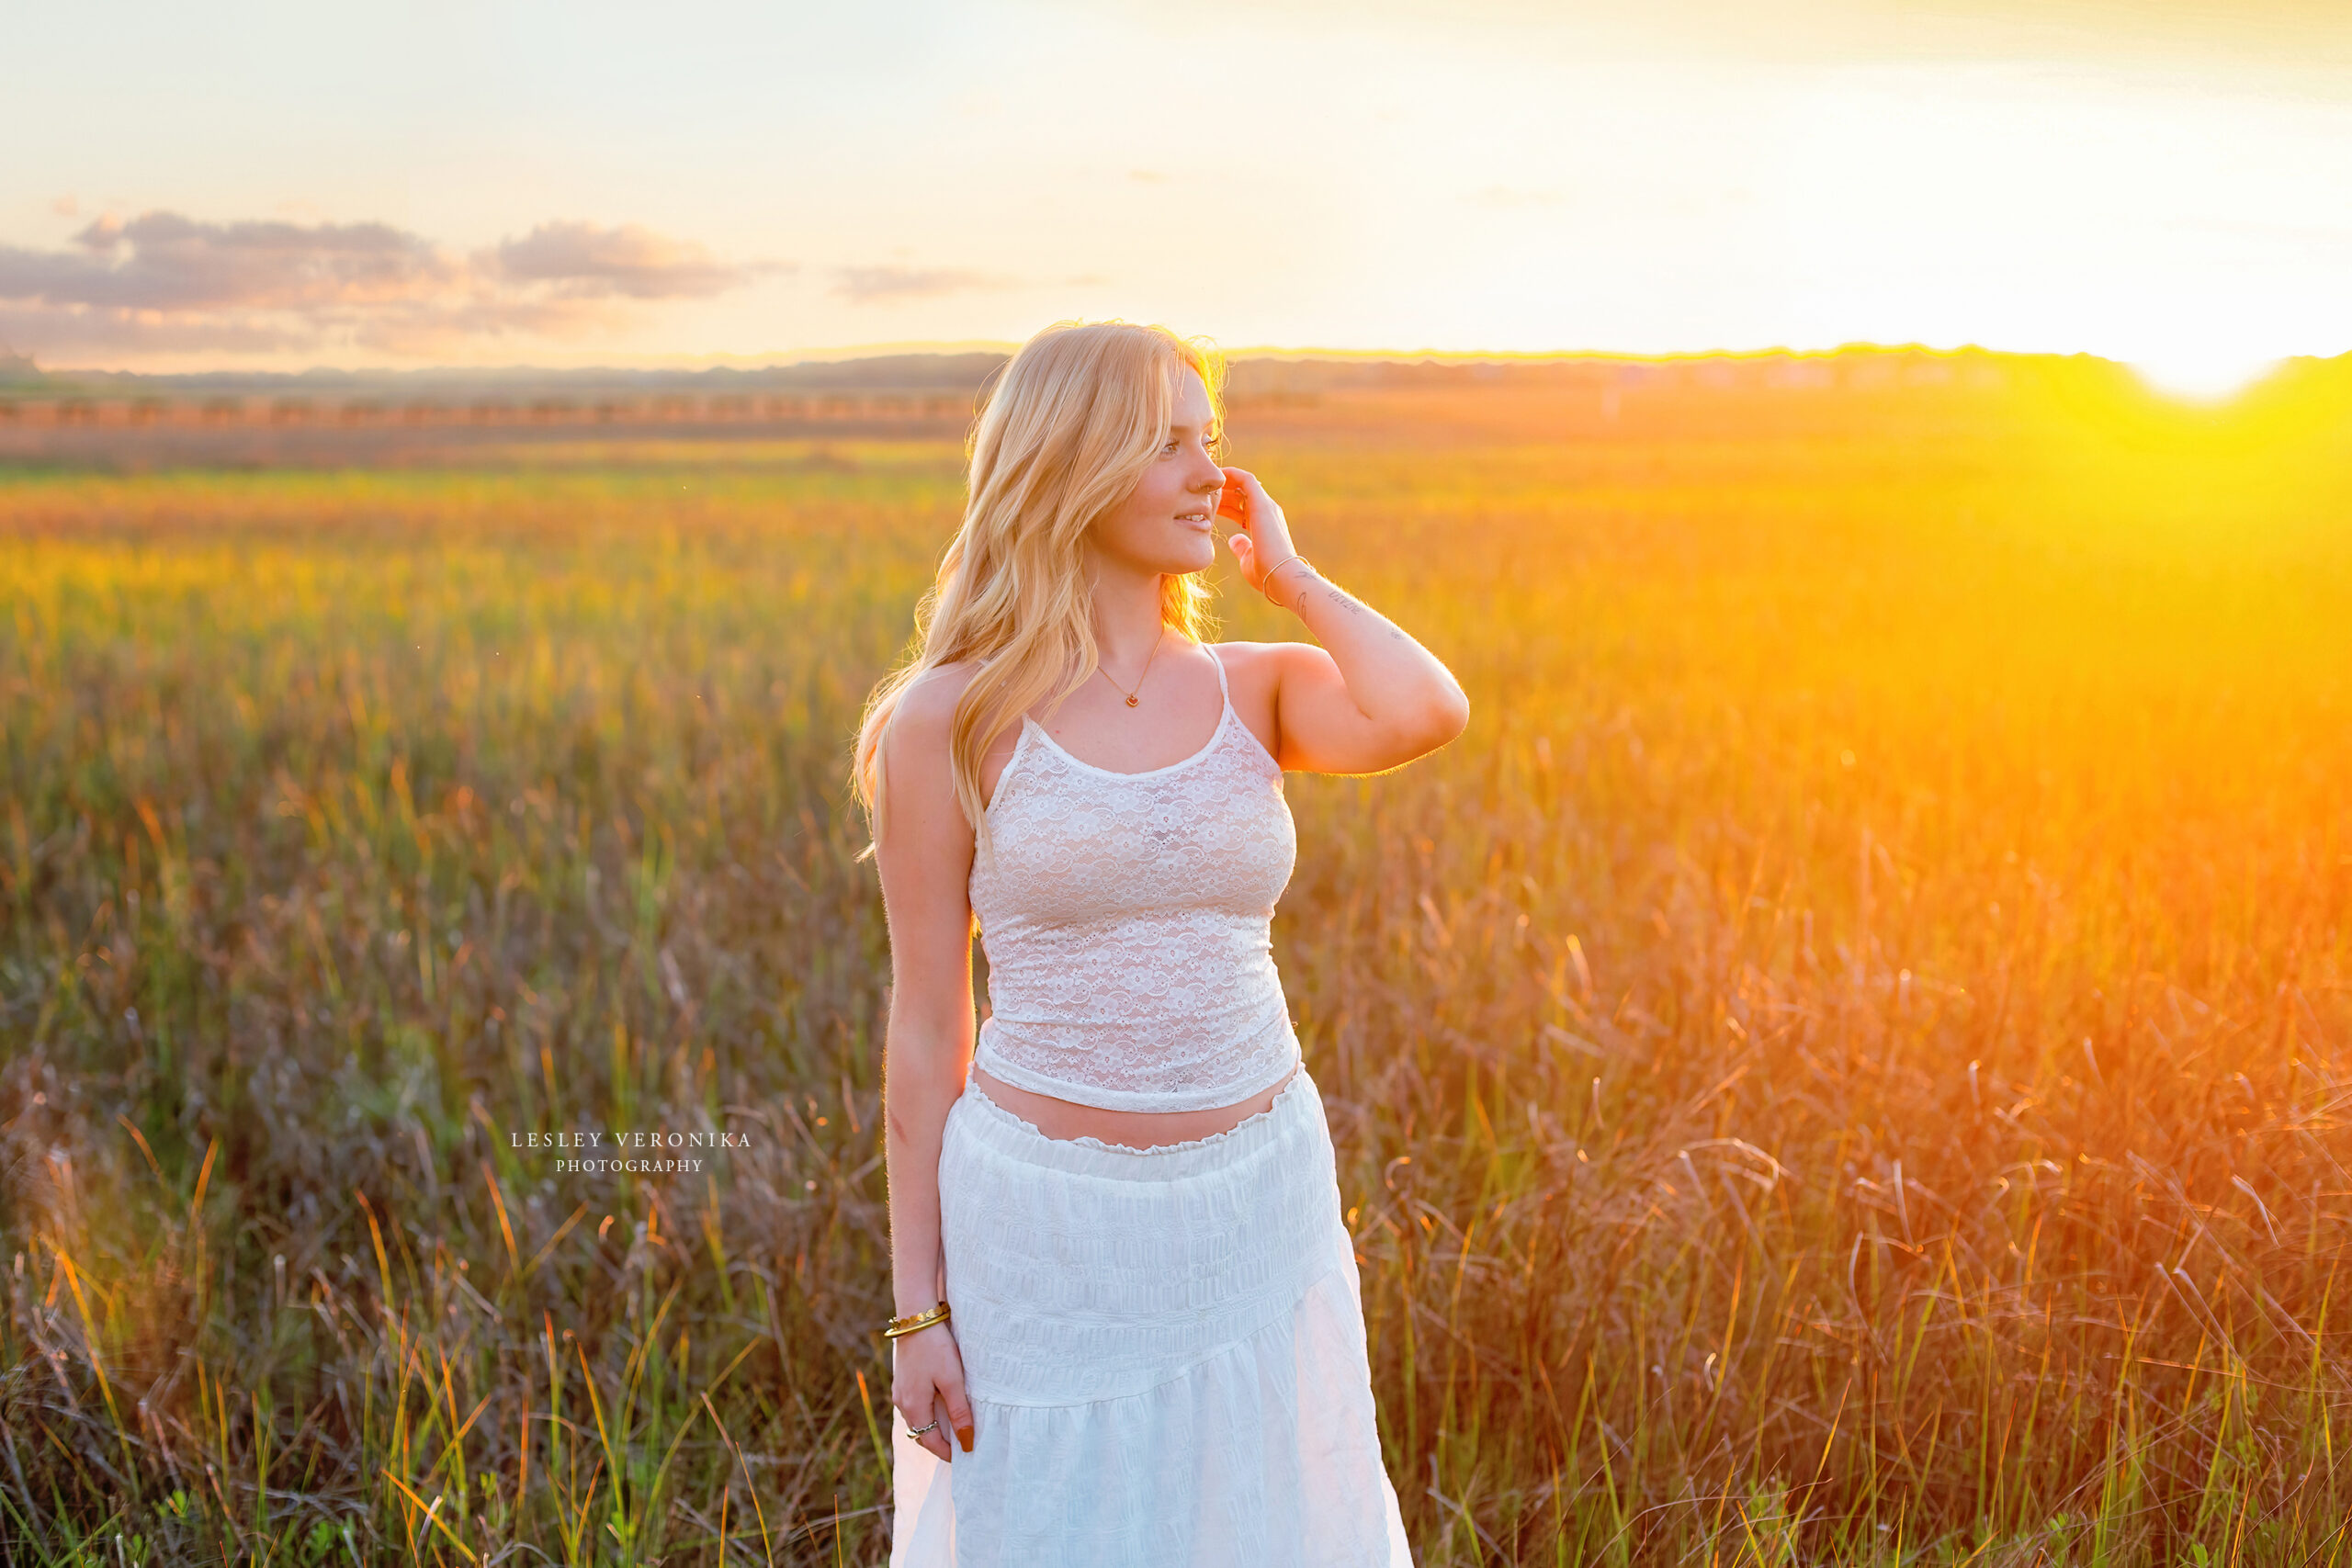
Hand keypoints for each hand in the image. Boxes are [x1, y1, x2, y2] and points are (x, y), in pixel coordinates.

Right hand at [890, 1320, 973, 1461]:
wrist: (916, 1318)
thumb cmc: (936, 1348)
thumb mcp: (952, 1381)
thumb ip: (959, 1411)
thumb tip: (967, 1442)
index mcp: (913, 1406)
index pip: (929, 1442)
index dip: (947, 1452)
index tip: (965, 1456)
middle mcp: (902, 1402)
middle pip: (921, 1433)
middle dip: (939, 1443)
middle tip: (961, 1445)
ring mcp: (899, 1391)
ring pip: (917, 1419)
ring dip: (933, 1428)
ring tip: (954, 1429)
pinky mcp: (902, 1380)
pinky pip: (914, 1406)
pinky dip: (927, 1414)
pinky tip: (941, 1407)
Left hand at [1216, 467, 1301, 601]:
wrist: (1280, 576)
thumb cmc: (1265, 574)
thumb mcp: (1247, 558)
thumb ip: (1241, 547)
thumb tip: (1234, 540)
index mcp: (1263, 526)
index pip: (1242, 509)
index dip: (1225, 506)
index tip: (1207, 506)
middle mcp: (1267, 512)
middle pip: (1242, 495)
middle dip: (1222, 493)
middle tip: (1201, 491)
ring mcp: (1266, 506)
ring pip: (1243, 485)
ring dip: (1225, 482)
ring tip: (1205, 481)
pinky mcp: (1262, 503)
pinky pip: (1246, 480)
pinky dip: (1231, 475)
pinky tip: (1215, 475)